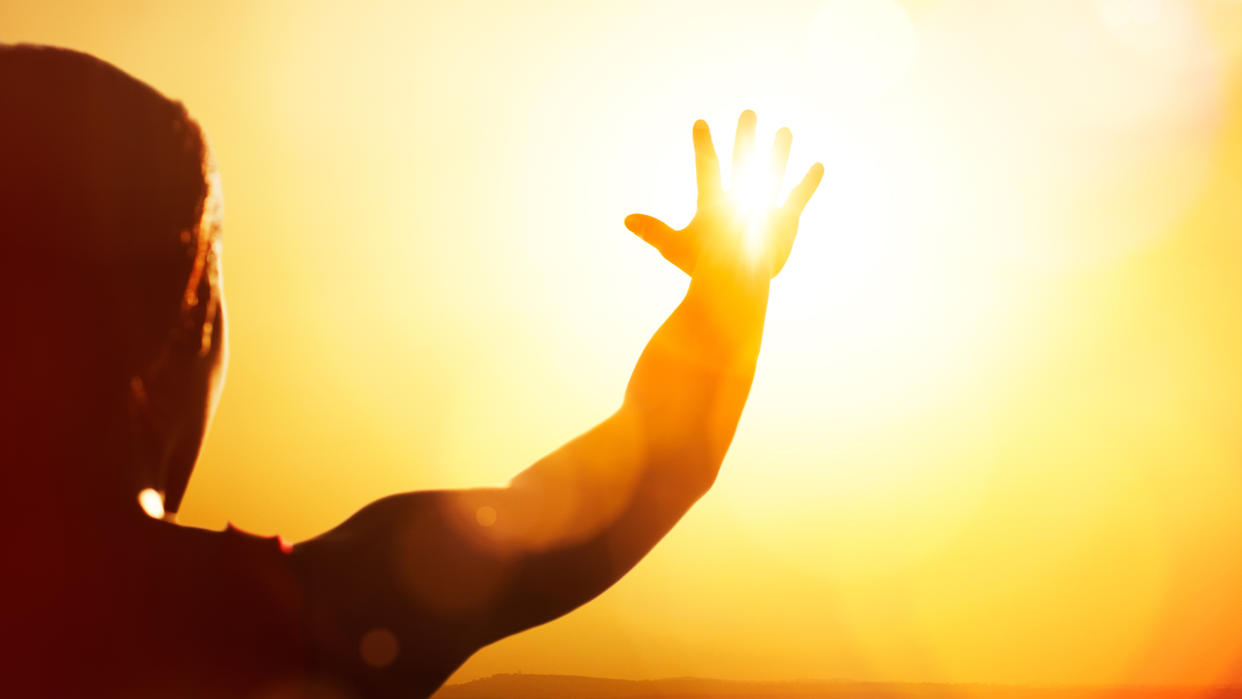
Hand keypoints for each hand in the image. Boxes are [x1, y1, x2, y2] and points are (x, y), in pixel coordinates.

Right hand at [625, 110, 823, 278]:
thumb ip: (652, 231)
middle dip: (745, 137)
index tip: (701, 123)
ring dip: (780, 151)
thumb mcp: (673, 247)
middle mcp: (741, 198)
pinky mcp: (786, 222)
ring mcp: (765, 207)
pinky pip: (799, 197)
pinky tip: (819, 166)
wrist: (734, 279)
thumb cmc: (701, 266)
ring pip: (774, 172)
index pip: (707, 169)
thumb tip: (626, 220)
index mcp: (714, 204)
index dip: (703, 145)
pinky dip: (809, 182)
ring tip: (784, 131)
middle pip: (744, 162)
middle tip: (749, 113)